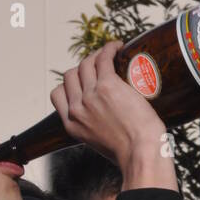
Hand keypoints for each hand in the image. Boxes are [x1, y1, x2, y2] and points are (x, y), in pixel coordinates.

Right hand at [50, 42, 177, 192]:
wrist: (141, 153)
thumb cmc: (129, 152)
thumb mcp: (100, 143)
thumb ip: (95, 128)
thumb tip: (105, 118)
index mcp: (72, 125)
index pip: (58, 94)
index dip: (69, 84)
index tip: (83, 82)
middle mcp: (77, 109)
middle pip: (70, 76)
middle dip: (83, 68)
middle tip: (100, 66)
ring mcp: (90, 96)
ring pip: (85, 64)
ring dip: (96, 55)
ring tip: (110, 54)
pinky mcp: (108, 85)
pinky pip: (103, 58)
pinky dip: (109, 49)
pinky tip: (118, 47)